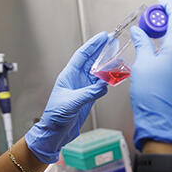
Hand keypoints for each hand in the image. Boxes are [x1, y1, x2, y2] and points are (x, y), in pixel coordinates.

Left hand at [25, 32, 108, 162]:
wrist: (54, 134)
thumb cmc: (54, 118)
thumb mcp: (71, 104)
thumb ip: (88, 94)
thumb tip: (102, 86)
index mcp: (68, 76)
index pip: (82, 56)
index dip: (93, 45)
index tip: (103, 37)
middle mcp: (76, 80)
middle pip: (91, 61)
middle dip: (102, 50)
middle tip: (113, 41)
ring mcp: (82, 88)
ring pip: (97, 72)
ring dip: (107, 65)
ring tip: (117, 57)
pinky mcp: (88, 98)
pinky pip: (100, 85)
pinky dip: (108, 80)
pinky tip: (114, 77)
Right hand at [130, 0, 171, 149]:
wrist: (162, 124)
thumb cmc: (151, 97)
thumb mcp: (142, 66)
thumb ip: (143, 44)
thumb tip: (139, 32)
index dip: (168, 6)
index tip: (162, 2)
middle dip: (168, 26)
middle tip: (153, 25)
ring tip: (156, 48)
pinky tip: (164, 65)